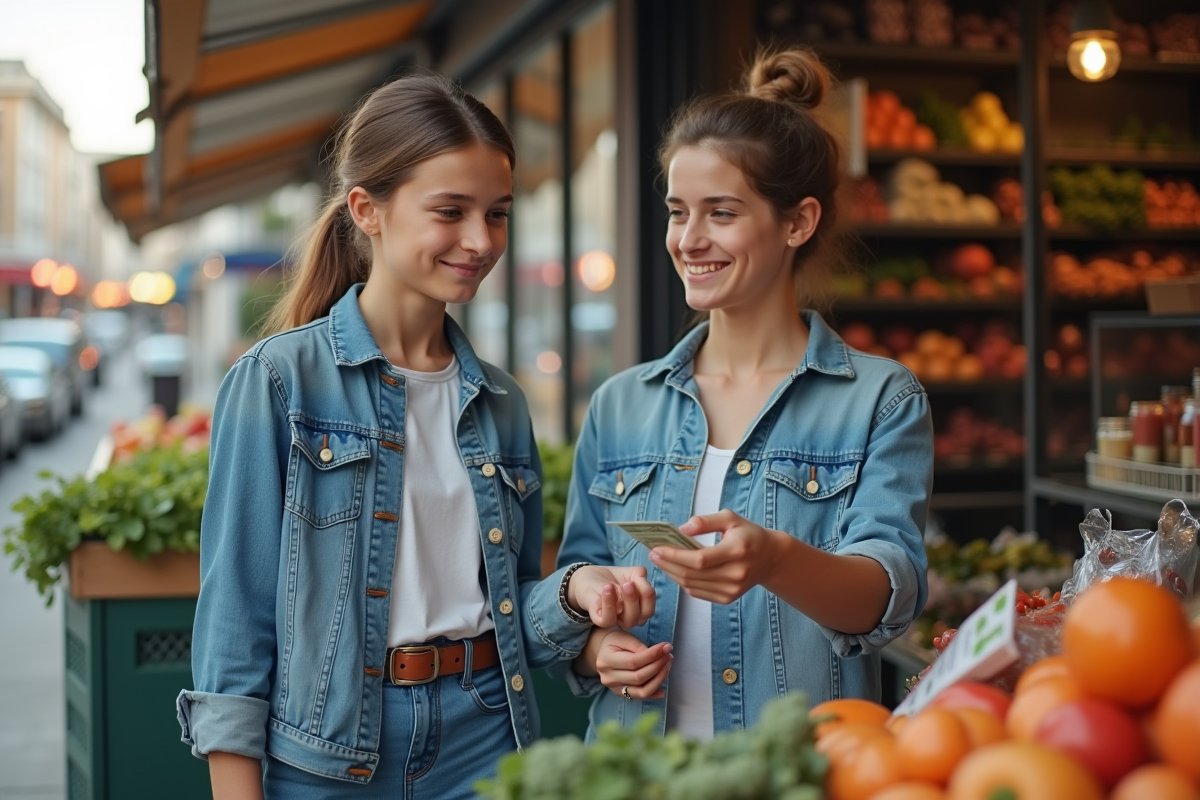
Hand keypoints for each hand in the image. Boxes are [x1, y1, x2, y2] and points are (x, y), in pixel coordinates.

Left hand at [568, 565, 656, 627]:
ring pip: (628, 621)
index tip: (639, 578)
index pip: (649, 609)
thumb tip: (643, 577)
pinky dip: (609, 604)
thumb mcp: (630, 573)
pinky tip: (607, 588)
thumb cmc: (612, 578)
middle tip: (628, 583)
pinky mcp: (600, 619)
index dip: (648, 596)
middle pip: (642, 617)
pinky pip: (607, 620)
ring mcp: (615, 619)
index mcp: (638, 608)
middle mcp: (629, 617)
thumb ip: (640, 575)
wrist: (588, 578)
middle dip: (636, 599)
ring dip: (625, 602)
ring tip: (616, 585)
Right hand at [591, 628, 672, 700]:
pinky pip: (640, 697)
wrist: (604, 653)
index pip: (633, 661)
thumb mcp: (623, 637)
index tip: (667, 647)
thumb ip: (638, 646)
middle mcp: (609, 678)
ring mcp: (614, 689)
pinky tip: (663, 690)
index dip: (653, 655)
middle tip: (669, 655)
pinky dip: (653, 694)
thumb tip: (656, 655)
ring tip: (667, 666)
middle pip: (639, 677)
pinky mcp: (622, 694)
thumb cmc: (615, 642)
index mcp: (606, 660)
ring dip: (658, 679)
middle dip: (658, 666)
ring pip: (641, 691)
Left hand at [649, 510, 785, 603]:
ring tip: (660, 561)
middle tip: (653, 554)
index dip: (675, 555)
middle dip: (668, 564)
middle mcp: (736, 574)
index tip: (657, 548)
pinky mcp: (728, 598)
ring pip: (692, 586)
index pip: (699, 559)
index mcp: (737, 551)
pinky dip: (683, 583)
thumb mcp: (730, 518)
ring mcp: (732, 590)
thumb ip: (705, 521)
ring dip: (672, 574)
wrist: (770, 558)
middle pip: (692, 575)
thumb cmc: (747, 534)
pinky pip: (698, 593)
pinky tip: (675, 571)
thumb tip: (681, 530)